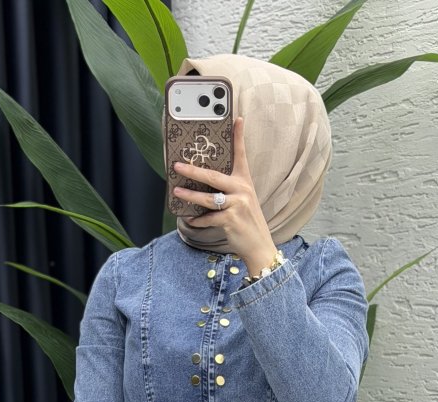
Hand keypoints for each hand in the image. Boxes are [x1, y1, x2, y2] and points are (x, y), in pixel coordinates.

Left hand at [172, 115, 278, 276]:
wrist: (259, 246)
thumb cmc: (247, 222)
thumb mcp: (243, 201)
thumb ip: (229, 190)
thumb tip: (204, 184)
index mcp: (244, 182)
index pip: (241, 155)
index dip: (238, 136)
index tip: (237, 119)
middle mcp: (242, 190)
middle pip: (213, 176)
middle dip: (193, 170)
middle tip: (177, 165)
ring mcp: (237, 205)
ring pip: (207, 198)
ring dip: (189, 196)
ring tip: (177, 192)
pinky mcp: (230, 220)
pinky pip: (208, 218)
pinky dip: (198, 220)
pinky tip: (190, 220)